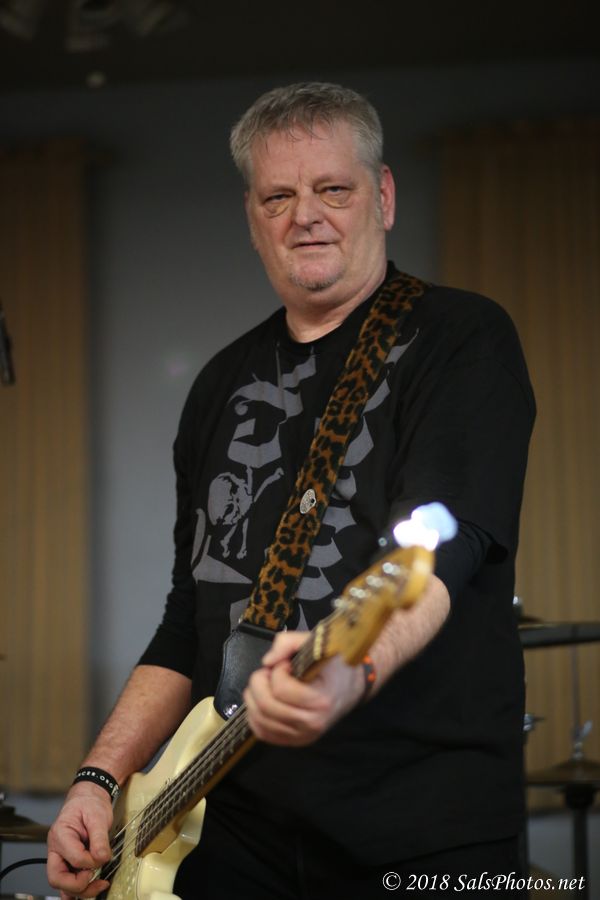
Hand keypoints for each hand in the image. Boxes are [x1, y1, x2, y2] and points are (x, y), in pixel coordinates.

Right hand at [47, 782, 112, 898]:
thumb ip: (100, 838)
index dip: (90, 862)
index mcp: (61, 834)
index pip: (74, 858)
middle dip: (78, 884)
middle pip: (57, 878)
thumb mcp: (98, 816)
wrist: (88, 799)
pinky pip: (67, 883)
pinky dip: (77, 890)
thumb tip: (102, 858)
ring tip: (100, 885)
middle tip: (95, 877)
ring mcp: (60, 858)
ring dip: (81, 890)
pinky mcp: (67, 862)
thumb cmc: (89, 804)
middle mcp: (56, 849)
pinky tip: (90, 889)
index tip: (103, 856)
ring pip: (62, 885)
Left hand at [243, 631, 363, 746]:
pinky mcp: (294, 741)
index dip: (277, 671)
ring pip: (260, 720)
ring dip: (254, 697)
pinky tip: (264, 699)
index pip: (281, 689)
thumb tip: (267, 661)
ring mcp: (303, 736)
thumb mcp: (317, 642)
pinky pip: (262, 733)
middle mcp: (312, 723)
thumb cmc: (333, 664)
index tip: (286, 664)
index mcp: (321, 700)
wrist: (351, 687)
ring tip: (267, 684)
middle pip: (266, 705)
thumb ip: (288, 642)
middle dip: (259, 682)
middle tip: (269, 672)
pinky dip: (255, 715)